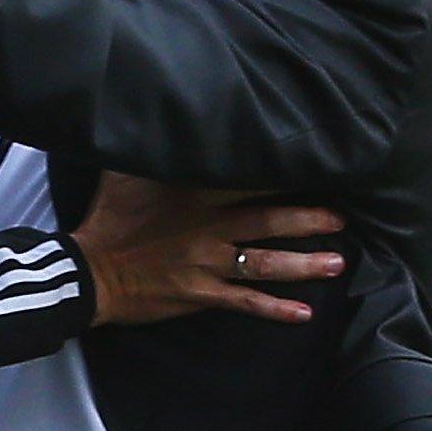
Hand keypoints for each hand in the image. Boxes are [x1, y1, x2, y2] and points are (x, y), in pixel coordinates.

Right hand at [70, 174, 344, 325]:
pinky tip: (302, 314)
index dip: (282, 175)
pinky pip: (245, 301)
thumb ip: (153, 150)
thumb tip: (158, 117)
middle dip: (308, 219)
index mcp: (193, 193)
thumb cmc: (108, 218)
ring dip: (303, 264)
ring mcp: (207, 263)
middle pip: (268, 220)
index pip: (247, 178)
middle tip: (341, 218)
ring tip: (336, 263)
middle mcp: (208, 226)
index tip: (314, 168)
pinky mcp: (201, 294)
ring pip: (265, 263)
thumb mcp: (125, 173)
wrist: (90, 271)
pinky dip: (274, 309)